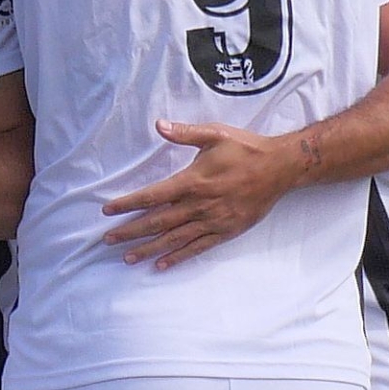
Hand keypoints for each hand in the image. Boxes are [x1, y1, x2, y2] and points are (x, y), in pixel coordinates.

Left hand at [100, 120, 302, 268]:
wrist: (280, 167)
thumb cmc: (246, 148)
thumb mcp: (215, 134)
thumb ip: (185, 133)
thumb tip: (159, 125)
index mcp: (193, 181)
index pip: (152, 196)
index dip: (128, 204)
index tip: (108, 211)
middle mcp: (200, 205)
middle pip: (158, 221)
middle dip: (131, 231)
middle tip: (108, 240)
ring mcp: (213, 221)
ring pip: (174, 238)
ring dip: (149, 249)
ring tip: (128, 257)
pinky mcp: (226, 231)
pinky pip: (198, 247)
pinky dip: (179, 257)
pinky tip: (162, 264)